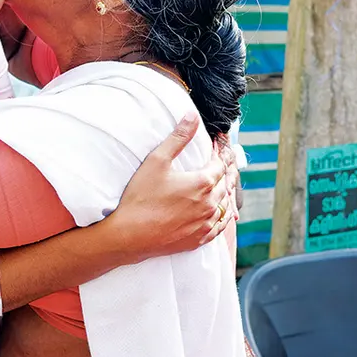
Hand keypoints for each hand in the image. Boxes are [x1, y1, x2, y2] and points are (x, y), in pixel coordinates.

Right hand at [114, 112, 232, 261]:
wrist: (130, 235)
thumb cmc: (141, 197)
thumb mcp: (157, 161)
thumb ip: (178, 138)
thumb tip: (192, 116)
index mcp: (203, 183)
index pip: (220, 163)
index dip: (219, 152)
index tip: (217, 145)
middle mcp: (210, 204)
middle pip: (225, 183)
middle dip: (224, 170)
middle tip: (222, 162)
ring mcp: (206, 224)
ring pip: (224, 205)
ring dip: (224, 193)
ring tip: (222, 185)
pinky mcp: (199, 239)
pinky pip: (219, 227)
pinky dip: (221, 217)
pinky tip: (218, 214)